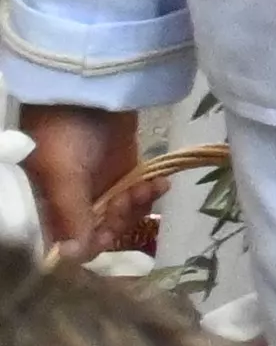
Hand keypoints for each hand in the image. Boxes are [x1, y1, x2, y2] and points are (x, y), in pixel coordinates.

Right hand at [20, 106, 145, 262]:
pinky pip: (137, 197)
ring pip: (121, 217)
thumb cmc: (65, 131)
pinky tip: (160, 184)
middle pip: (98, 232)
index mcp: (46, 204)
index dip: (87, 245)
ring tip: (144, 188)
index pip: (66, 240)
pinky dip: (148, 195)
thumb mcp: (62, 173)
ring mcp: (99, 187)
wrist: (92, 90)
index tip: (105, 236)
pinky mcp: (124, 173)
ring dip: (135, 208)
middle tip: (125, 203)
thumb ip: (70, 213)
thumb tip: (72, 255)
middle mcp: (71, 201)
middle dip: (116, 223)